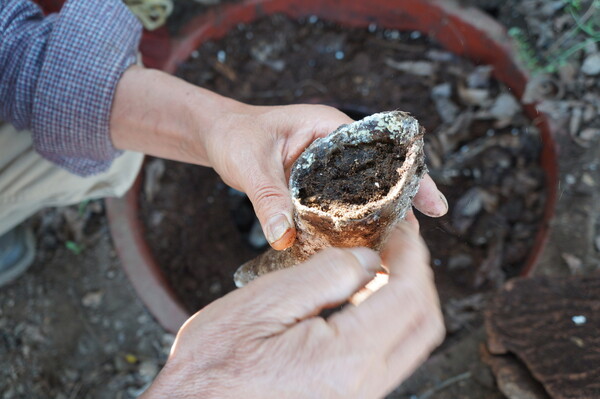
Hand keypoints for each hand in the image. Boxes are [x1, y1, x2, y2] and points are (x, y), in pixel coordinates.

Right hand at [142, 223, 444, 398]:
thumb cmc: (213, 367)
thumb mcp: (264, 303)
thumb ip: (325, 275)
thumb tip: (367, 260)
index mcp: (347, 358)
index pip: (408, 295)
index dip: (412, 253)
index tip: (400, 229)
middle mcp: (363, 386)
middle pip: (424, 322)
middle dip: (418, 274)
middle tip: (395, 244)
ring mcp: (358, 398)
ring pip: (410, 342)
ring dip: (404, 298)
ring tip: (378, 265)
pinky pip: (387, 358)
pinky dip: (386, 321)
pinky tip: (359, 300)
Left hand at [202, 104, 447, 249]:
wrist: (218, 136)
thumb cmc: (235, 135)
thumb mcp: (250, 163)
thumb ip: (267, 198)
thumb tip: (283, 237)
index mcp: (330, 128)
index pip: (383, 150)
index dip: (411, 176)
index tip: (433, 203)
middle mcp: (334, 148)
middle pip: (378, 177)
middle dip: (400, 205)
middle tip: (415, 238)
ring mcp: (325, 169)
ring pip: (359, 195)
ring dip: (375, 219)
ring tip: (392, 250)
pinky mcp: (312, 188)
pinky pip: (336, 207)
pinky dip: (347, 225)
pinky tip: (354, 248)